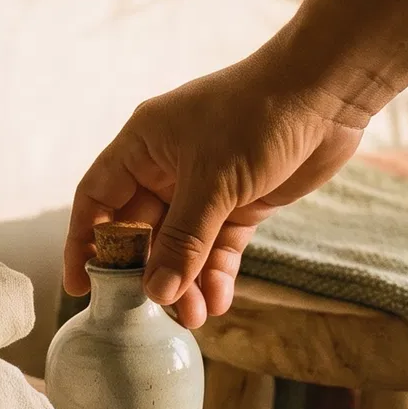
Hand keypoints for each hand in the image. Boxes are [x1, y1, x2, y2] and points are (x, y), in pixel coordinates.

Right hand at [64, 47, 369, 327]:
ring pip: (183, 244)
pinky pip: (219, 244)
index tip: (82, 285)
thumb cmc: (257, 115)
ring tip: (196, 317)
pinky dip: (217, 272)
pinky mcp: (243, 200)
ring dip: (185, 280)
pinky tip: (219, 300)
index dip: (85, 242)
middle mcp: (167, 166)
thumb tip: (155, 293)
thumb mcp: (212, 181)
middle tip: (153, 311)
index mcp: (142, 145)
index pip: (98, 199)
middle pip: (141, 230)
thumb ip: (182, 240)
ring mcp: (206, 185)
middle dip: (147, 272)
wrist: (325, 91)